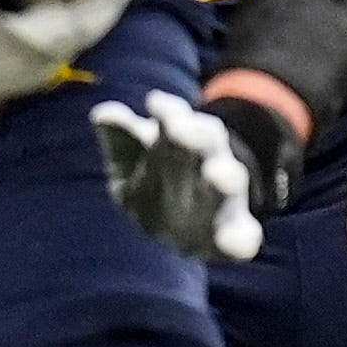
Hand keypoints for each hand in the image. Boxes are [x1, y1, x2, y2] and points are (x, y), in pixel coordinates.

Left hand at [91, 91, 265, 262]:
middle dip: (196, 135)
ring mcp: (223, 199)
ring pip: (229, 180)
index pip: (179, 120)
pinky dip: (242, 239)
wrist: (183, 227)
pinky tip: (236, 243)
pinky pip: (243, 236)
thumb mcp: (131, 163)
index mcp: (183, 143)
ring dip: (224, 177)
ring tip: (217, 176)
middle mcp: (208, 163)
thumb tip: (103, 114)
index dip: (169, 112)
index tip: (154, 103)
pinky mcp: (233, 233)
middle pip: (208, 142)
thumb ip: (120, 142)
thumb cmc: (155, 186)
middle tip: (178, 129)